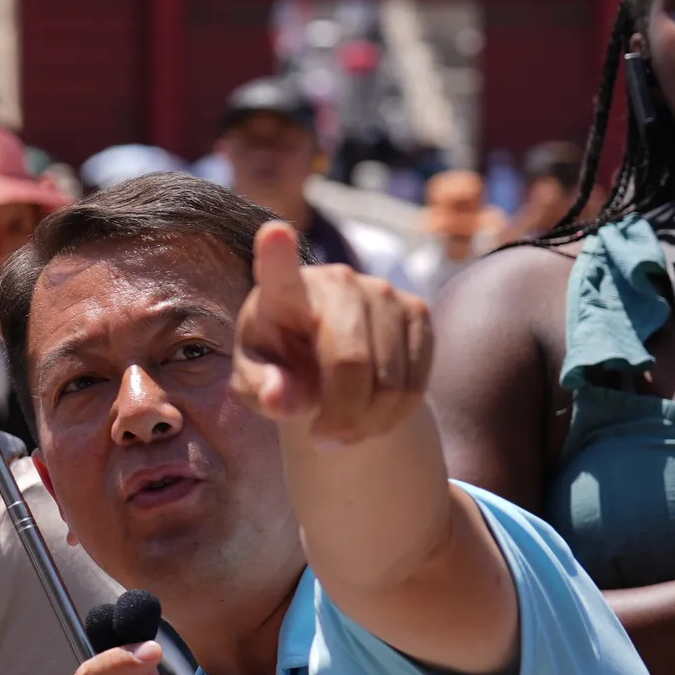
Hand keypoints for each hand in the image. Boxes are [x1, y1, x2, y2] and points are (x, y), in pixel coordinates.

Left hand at [232, 221, 432, 446]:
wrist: (324, 361)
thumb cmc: (278, 366)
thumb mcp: (256, 383)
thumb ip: (262, 390)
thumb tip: (282, 399)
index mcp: (281, 293)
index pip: (278, 273)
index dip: (277, 255)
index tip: (273, 233)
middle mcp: (336, 281)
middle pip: (352, 362)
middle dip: (342, 416)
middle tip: (323, 442)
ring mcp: (383, 292)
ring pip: (391, 381)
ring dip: (368, 423)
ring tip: (343, 431)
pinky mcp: (418, 311)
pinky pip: (417, 382)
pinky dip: (394, 415)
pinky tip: (372, 417)